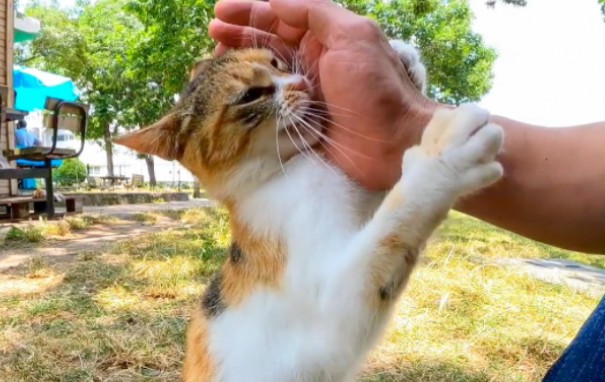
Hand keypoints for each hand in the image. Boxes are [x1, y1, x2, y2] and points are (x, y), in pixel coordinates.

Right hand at [209, 0, 439, 189]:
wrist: (393, 144)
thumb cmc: (377, 88)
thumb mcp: (352, 37)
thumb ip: (315, 13)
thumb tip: (276, 0)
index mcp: (325, 40)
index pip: (280, 18)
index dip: (250, 13)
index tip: (219, 13)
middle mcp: (311, 64)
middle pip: (266, 44)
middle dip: (237, 37)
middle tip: (211, 37)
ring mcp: (302, 96)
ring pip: (262, 75)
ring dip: (238, 67)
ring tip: (212, 64)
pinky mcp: (296, 126)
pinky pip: (265, 109)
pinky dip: (245, 101)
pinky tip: (227, 97)